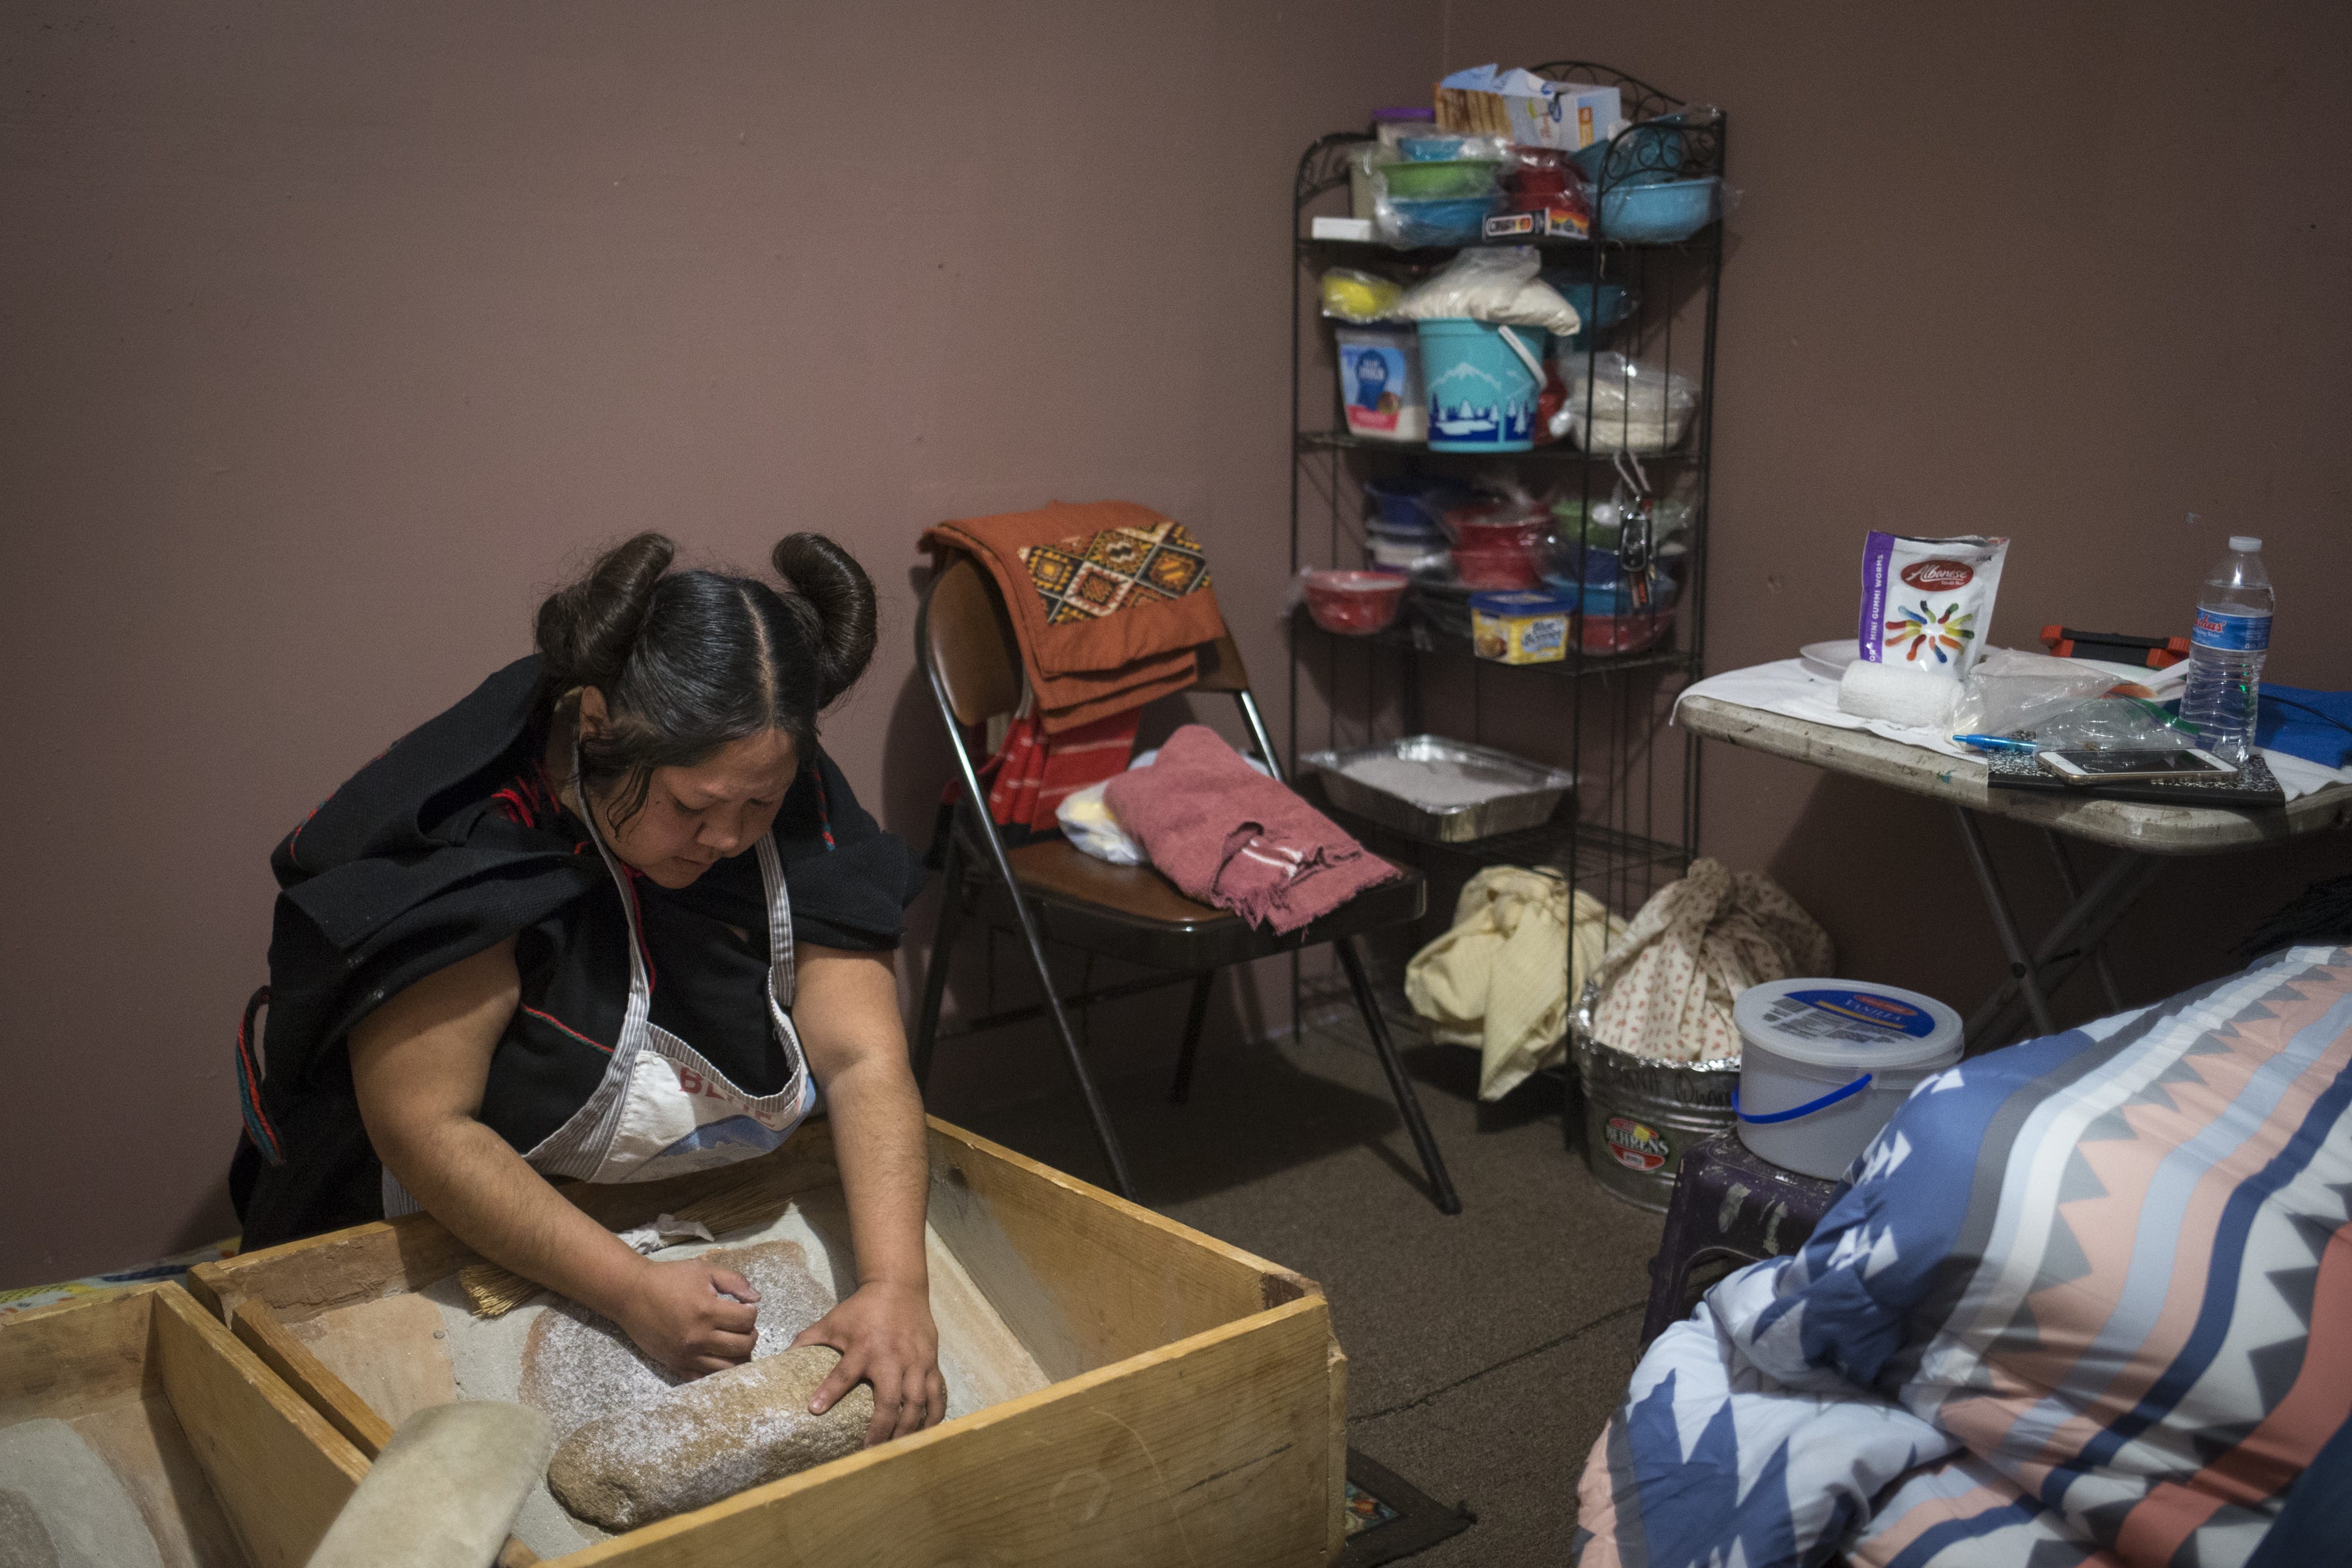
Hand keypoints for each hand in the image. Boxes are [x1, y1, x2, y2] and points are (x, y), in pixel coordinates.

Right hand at [613, 1258, 761, 1377]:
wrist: (632, 1294)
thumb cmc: (669, 1279)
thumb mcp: (704, 1270)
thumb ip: (734, 1281)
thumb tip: (756, 1298)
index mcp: (707, 1311)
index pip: (747, 1321)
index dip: (751, 1312)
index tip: (745, 1308)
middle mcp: (699, 1337)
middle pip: (743, 1347)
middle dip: (750, 1335)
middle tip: (742, 1326)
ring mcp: (687, 1355)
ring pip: (728, 1368)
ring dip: (738, 1356)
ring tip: (733, 1342)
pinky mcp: (676, 1365)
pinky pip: (704, 1378)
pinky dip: (716, 1371)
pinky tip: (717, 1356)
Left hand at [790, 1280, 943, 1446]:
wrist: (899, 1287)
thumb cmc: (863, 1309)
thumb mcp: (833, 1321)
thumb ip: (809, 1340)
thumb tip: (783, 1359)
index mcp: (864, 1347)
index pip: (844, 1373)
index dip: (829, 1392)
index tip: (814, 1411)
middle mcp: (892, 1357)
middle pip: (890, 1399)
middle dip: (883, 1429)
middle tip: (871, 1453)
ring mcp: (916, 1361)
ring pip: (918, 1401)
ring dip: (908, 1428)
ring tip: (899, 1450)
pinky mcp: (931, 1362)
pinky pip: (937, 1393)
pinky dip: (934, 1414)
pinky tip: (927, 1432)